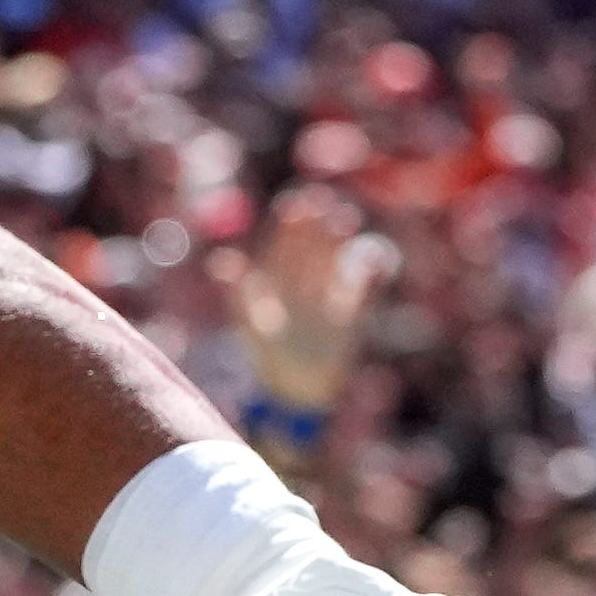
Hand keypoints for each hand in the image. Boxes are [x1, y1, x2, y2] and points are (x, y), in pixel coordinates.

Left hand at [226, 189, 389, 421]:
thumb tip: (220, 259)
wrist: (293, 391)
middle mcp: (302, 285)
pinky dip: (369, 276)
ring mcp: (327, 299)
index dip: (290, 225)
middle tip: (323, 203)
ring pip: (333, 262)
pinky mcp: (350, 317)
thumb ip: (237, 291)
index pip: (284, 245)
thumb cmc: (266, 355)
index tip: (294, 204)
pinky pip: (361, 291)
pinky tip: (375, 260)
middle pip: (310, 248)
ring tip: (345, 219)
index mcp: (276, 283)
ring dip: (339, 242)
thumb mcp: (249, 322)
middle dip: (317, 226)